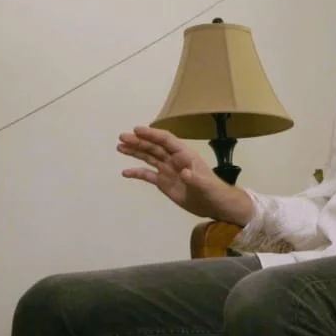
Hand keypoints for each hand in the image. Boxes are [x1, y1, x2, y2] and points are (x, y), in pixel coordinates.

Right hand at [117, 126, 252, 223]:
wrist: (215, 206)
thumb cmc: (214, 192)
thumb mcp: (207, 186)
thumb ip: (196, 179)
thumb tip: (185, 172)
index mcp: (185, 155)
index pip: (167, 140)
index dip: (152, 134)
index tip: (137, 130)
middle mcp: (174, 159)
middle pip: (154, 147)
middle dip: (138, 141)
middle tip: (122, 137)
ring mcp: (168, 170)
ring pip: (148, 157)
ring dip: (135, 151)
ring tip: (119, 147)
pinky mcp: (164, 182)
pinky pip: (148, 175)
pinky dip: (137, 172)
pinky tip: (125, 172)